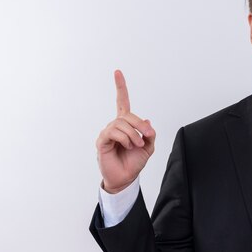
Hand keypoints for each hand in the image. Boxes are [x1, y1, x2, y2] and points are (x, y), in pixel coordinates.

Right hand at [96, 70, 155, 193]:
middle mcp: (115, 126)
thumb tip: (147, 121)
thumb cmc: (134, 162)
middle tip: (148, 135)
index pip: (122, 102)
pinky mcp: (102, 141)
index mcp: (126, 125)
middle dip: (139, 124)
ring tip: (137, 145)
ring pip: (121, 124)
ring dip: (133, 134)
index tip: (117, 72)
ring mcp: (107, 133)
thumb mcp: (148, 147)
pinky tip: (128, 146)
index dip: (120, 87)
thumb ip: (149, 134)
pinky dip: (124, 138)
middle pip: (127, 115)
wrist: (126, 178)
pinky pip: (113, 132)